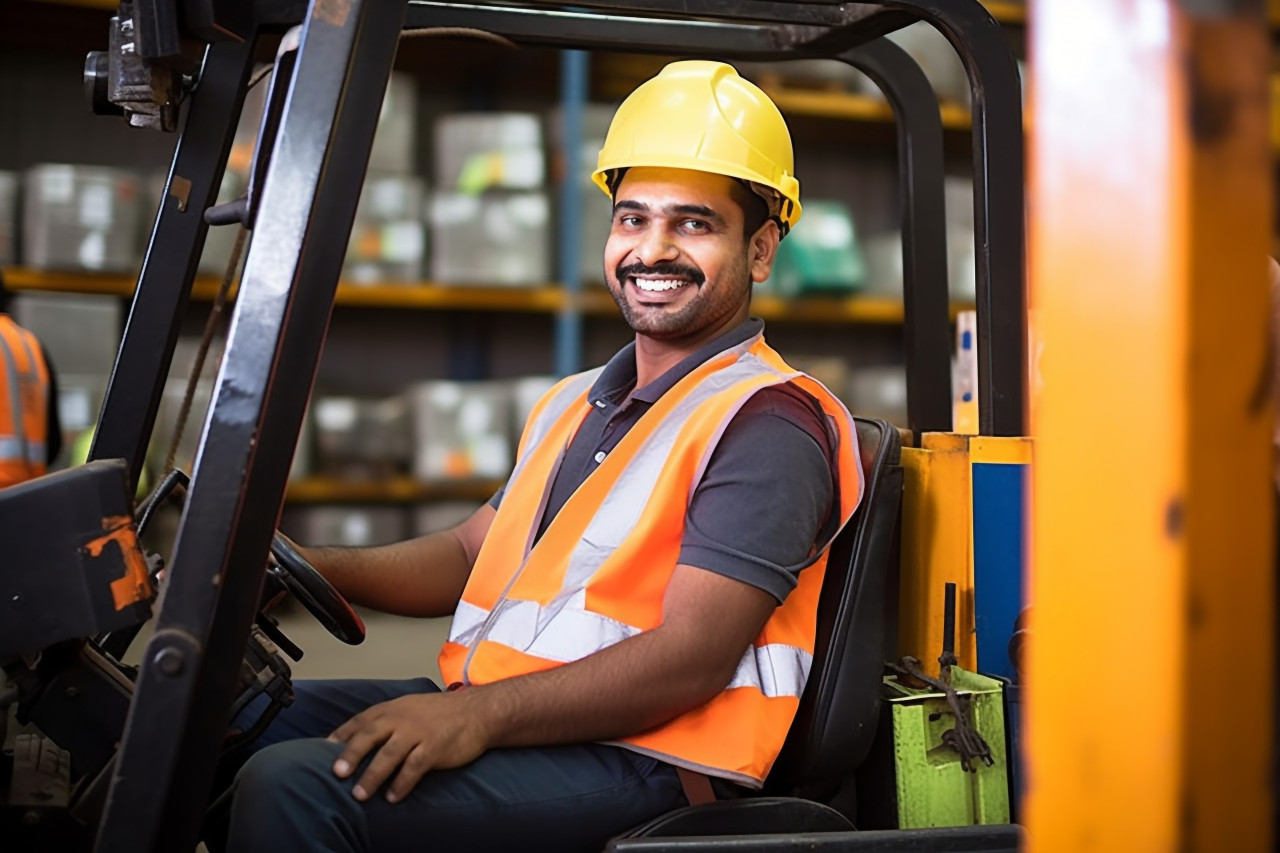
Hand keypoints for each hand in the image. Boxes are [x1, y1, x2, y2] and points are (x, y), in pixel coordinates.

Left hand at [327, 691, 492, 802]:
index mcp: (392, 709)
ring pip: (389, 754)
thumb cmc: (440, 714)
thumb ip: (385, 722)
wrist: (477, 711)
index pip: (360, 721)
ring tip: (360, 795)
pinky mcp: (435, 747)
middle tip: (337, 773)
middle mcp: (402, 718)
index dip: (341, 736)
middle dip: (351, 754)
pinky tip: (393, 797)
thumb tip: (355, 741)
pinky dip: (402, 784)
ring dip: (372, 775)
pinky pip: (414, 768)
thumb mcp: (409, 708)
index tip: (320, 752)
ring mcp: (419, 733)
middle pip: (370, 736)